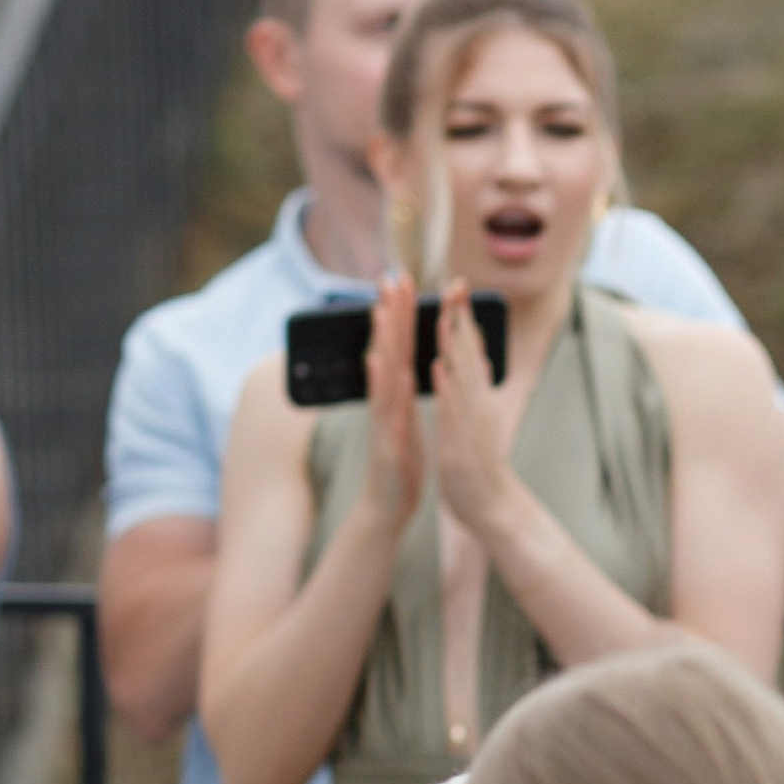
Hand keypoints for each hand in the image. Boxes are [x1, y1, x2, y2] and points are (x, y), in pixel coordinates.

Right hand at [356, 276, 425, 535]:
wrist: (387, 506)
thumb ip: (400, 390)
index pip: (399, 346)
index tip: (402, 280)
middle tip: (391, 277)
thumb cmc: (398, 462)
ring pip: (382, 372)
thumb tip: (401, 362)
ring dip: (382, 340)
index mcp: (396, 394)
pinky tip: (379, 362)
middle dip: (390, 312)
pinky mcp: (386, 439)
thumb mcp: (404, 418)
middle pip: (387, 348)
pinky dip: (380, 384)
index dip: (400, 313)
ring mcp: (383, 418)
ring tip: (383, 309)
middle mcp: (385, 400)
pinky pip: (383, 408)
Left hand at [426, 284, 514, 541]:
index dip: (463, 317)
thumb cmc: (481, 464)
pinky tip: (439, 368)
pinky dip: (447, 388)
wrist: (494, 507)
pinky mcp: (462, 442)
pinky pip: (453, 411)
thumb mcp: (478, 419)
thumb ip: (474, 388)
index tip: (457, 285)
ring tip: (445, 314)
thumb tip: (473, 360)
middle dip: (461, 318)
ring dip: (453, 345)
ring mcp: (472, 423)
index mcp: (477, 398)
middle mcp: (478, 405)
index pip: (469, 350)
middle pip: (468, 354)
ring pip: (462, 376)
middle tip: (456, 283)